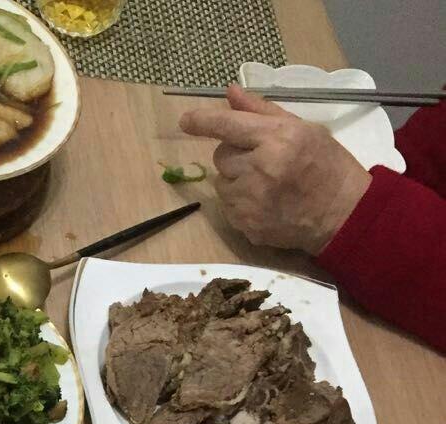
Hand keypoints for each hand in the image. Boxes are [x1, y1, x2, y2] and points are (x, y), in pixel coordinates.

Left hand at [179, 84, 371, 253]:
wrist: (341, 213)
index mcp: (276, 139)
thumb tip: (230, 93)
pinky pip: (227, 206)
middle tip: (262, 158)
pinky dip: (239, 200)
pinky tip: (264, 200)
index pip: (228, 125)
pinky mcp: (246, 224)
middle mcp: (260, 169)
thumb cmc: (325, 164)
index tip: (186, 120)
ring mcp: (251, 201)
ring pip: (221, 181)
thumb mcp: (302, 128)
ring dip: (235, 178)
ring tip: (265, 181)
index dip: (204, 121)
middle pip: (221, 155)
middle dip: (235, 153)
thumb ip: (263, 111)